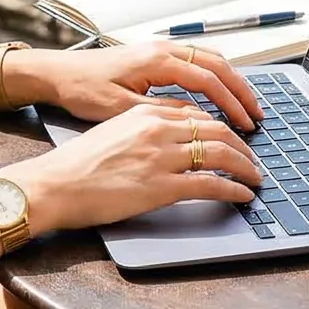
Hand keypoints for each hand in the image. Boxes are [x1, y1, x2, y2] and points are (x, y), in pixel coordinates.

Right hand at [6, 102, 260, 230]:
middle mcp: (159, 129)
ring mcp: (163, 158)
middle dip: (242, 145)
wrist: (54, 184)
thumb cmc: (77, 164)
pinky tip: (242, 195)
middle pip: (218, 129)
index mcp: (147, 114)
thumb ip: (145, 130)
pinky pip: (211, 185)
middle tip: (253, 159)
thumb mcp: (114, 132)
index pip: (199, 114)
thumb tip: (169, 140)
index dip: (224, 126)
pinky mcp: (162, 187)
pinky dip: (233, 189)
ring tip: (254, 178)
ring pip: (221, 154)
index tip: (234, 137)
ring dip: (245, 166)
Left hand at [10, 39, 264, 130]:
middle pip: (216, 64)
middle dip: (240, 90)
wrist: (56, 73)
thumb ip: (160, 111)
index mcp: (156, 60)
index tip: (245, 123)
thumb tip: (194, 119)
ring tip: (245, 107)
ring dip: (230, 82)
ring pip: (208, 60)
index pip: (207, 79)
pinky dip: (213, 78)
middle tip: (257, 115)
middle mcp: (162, 49)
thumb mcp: (120, 109)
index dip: (230, 103)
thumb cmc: (82, 90)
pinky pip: (195, 63)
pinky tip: (219, 96)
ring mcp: (159, 50)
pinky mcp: (154, 57)